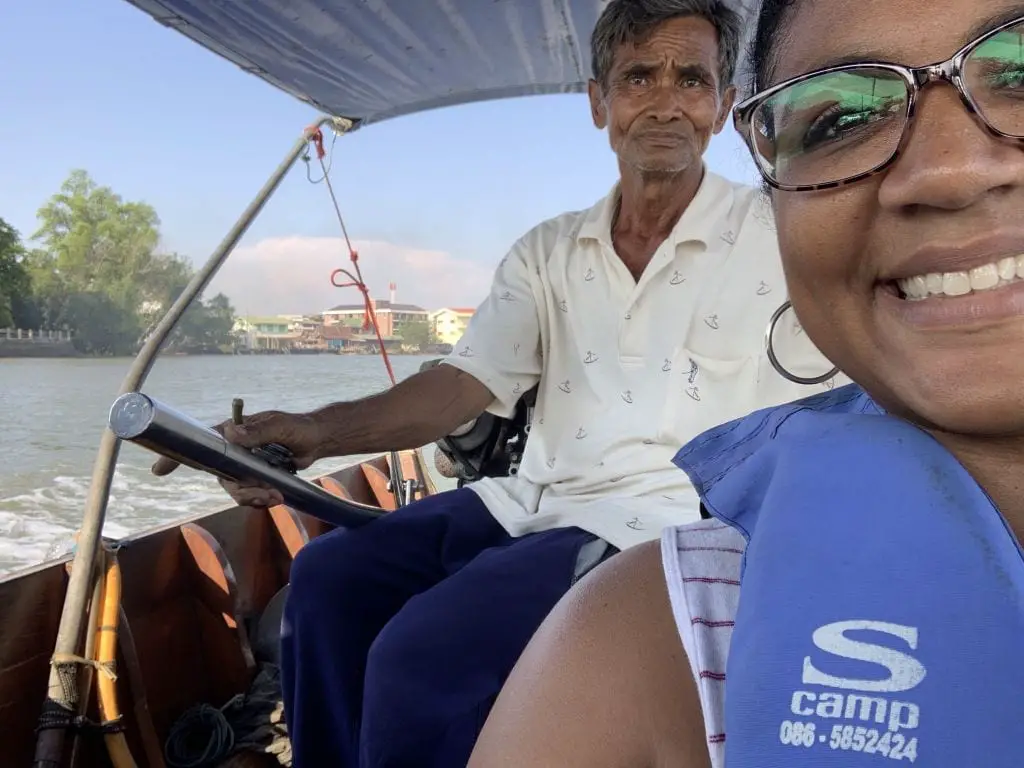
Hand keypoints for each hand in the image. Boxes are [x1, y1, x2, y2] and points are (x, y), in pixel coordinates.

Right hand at [150, 410, 322, 507]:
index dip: (176, 455)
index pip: (200, 442)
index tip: (158, 469)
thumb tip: (231, 432)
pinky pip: (249, 495)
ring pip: (235, 490)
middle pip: (220, 476)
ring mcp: (243, 465)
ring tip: (276, 496)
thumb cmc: (299, 427)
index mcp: (233, 432)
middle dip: (240, 490)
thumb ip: (258, 431)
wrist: (317, 441)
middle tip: (265, 494)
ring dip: (253, 498)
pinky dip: (261, 500)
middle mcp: (232, 450)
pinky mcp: (255, 478)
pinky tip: (277, 497)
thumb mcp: (281, 427)